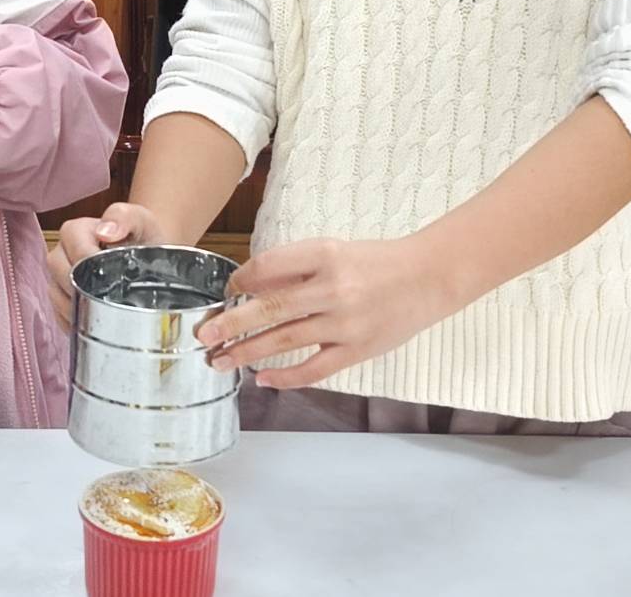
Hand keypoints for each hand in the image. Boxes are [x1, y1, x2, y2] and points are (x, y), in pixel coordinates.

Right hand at [48, 203, 170, 327]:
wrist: (151, 259)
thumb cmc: (143, 237)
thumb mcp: (141, 220)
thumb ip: (123, 217)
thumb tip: (104, 231)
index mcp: (75, 231)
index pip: (72, 249)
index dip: (89, 264)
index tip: (110, 277)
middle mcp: (62, 254)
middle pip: (59, 274)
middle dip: (83, 288)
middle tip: (110, 298)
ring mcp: (59, 280)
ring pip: (57, 298)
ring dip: (80, 308)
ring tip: (107, 312)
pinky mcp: (63, 302)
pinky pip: (61, 316)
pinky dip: (78, 322)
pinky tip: (98, 322)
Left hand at [195, 236, 457, 388]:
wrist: (429, 277)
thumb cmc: (376, 262)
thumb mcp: (333, 250)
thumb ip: (294, 268)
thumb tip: (248, 287)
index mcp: (323, 254)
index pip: (267, 267)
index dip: (240, 280)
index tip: (226, 291)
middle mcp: (332, 288)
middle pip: (269, 308)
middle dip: (230, 324)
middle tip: (202, 336)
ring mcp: (345, 323)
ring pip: (285, 341)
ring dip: (247, 353)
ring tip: (219, 361)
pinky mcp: (358, 350)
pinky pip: (314, 369)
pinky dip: (286, 378)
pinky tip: (262, 380)